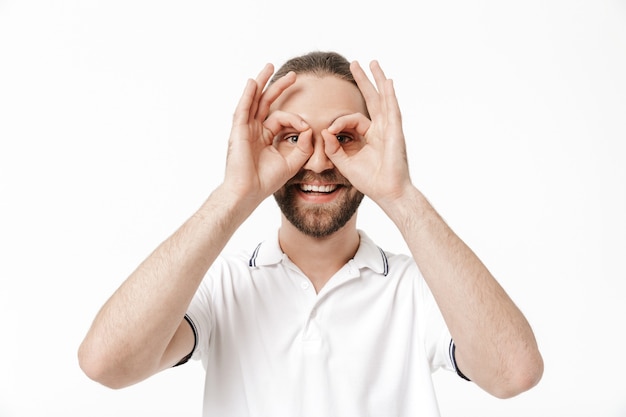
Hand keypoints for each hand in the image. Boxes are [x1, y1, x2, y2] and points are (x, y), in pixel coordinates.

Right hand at [223, 64, 312, 205]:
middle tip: (293, 74)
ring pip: (254, 100)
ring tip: (270, 66)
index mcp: (265, 136)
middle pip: (266, 102)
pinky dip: (247, 95)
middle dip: (279, 86)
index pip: (282, 118)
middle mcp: (254, 129)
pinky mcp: (238, 131)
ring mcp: (245, 128)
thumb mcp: (292, 162)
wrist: (249, 192)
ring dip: (262, 82)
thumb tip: (308, 129)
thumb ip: (303, 146)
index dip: (297, 120)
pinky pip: (243, 108)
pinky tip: (253, 82)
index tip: (306, 128)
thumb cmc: (266, 181)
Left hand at [322, 60, 412, 206]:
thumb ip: (334, 148)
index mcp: (369, 136)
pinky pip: (392, 109)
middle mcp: (380, 128)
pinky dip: (389, 95)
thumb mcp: (345, 163)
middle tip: (355, 63)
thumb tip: (326, 132)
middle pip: (371, 98)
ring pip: (382, 98)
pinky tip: (387, 81)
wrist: (387, 192)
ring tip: (372, 63)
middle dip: (363, 80)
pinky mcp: (395, 132)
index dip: (338, 122)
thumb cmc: (370, 181)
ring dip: (376, 80)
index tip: (329, 131)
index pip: (351, 119)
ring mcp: (389, 128)